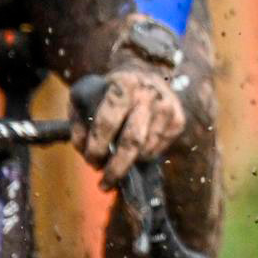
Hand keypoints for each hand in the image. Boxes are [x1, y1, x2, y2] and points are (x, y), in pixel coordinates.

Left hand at [72, 63, 186, 187]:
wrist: (146, 73)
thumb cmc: (110, 90)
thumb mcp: (87, 96)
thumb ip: (79, 121)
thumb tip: (83, 148)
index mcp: (123, 84)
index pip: (107, 122)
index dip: (96, 147)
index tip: (90, 160)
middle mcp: (149, 94)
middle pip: (132, 141)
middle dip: (116, 168)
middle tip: (104, 184)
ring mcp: (167, 107)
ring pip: (146, 149)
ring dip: (129, 164)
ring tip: (116, 166)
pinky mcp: (178, 120)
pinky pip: (158, 150)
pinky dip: (143, 157)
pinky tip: (134, 153)